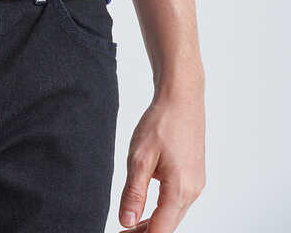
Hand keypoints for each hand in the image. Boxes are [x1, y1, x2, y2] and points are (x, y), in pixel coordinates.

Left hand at [118, 86, 205, 230]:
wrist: (182, 97)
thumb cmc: (162, 122)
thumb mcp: (140, 157)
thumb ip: (133, 192)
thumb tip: (127, 221)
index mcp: (179, 189)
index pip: (161, 230)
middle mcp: (192, 191)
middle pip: (169, 225)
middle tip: (121, 232)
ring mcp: (196, 184)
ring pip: (174, 214)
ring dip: (154, 223)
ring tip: (131, 223)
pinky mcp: (195, 176)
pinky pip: (178, 202)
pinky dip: (163, 210)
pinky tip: (148, 207)